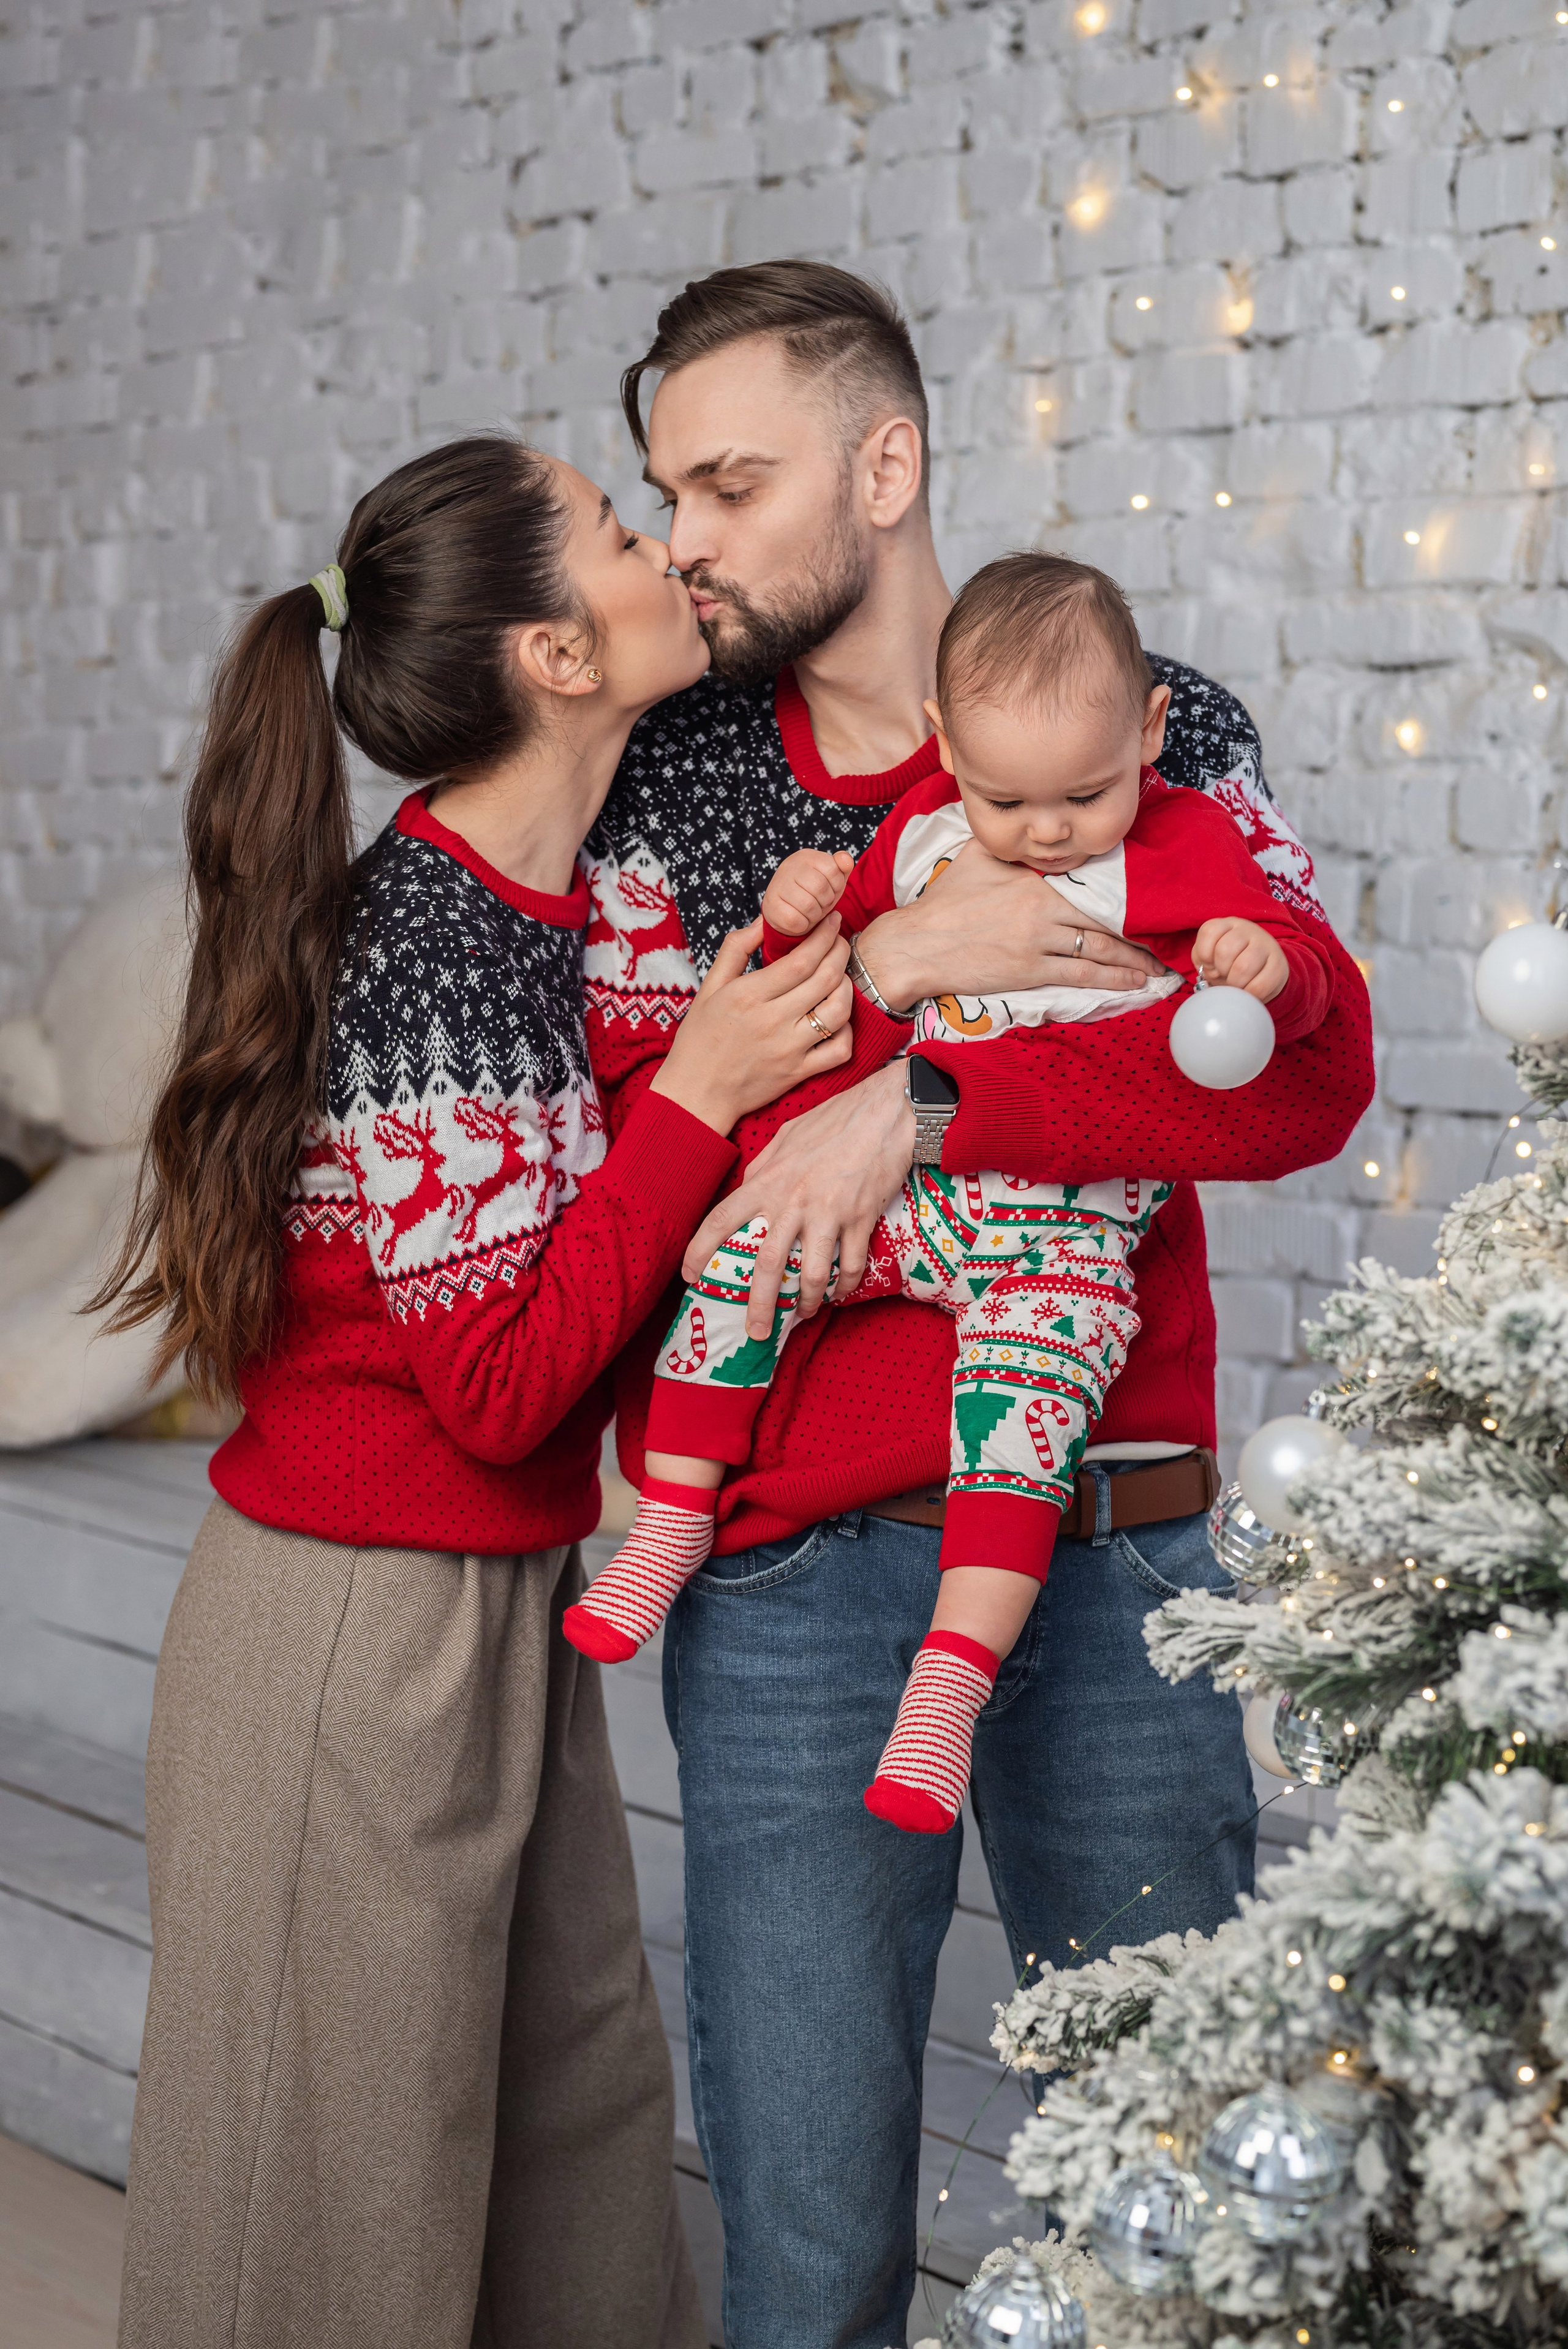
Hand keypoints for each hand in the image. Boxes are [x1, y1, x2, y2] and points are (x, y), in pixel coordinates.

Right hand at [650, 917, 852, 1135]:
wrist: (695, 1093)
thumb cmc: (700, 1039)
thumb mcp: (709, 988)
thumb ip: (736, 949)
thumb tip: (764, 920)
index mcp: (748, 995)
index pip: (801, 959)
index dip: (824, 936)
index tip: (833, 921)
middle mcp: (772, 1020)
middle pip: (825, 979)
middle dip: (841, 952)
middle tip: (841, 940)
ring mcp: (789, 1049)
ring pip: (838, 1011)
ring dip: (846, 988)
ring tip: (839, 977)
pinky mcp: (799, 1073)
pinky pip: (839, 1049)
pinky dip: (847, 1030)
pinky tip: (837, 1018)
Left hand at [680, 1062, 913, 1334]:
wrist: (887, 1110)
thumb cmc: (836, 1119)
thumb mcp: (787, 1135)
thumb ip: (764, 1165)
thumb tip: (749, 1186)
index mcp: (768, 1179)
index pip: (721, 1219)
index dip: (699, 1251)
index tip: (689, 1276)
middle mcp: (792, 1200)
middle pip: (764, 1264)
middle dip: (757, 1305)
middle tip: (754, 1332)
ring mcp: (827, 1212)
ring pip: (810, 1274)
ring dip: (806, 1301)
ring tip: (804, 1313)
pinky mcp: (861, 1219)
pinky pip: (850, 1266)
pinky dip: (844, 1287)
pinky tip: (840, 1294)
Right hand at [762, 847, 854, 937]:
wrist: (788, 910)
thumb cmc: (814, 893)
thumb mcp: (832, 879)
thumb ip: (842, 867)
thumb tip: (846, 860)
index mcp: (807, 856)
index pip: (833, 870)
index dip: (837, 886)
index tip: (831, 889)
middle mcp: (789, 866)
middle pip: (820, 887)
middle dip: (826, 901)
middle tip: (821, 903)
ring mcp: (777, 885)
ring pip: (808, 905)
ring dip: (815, 915)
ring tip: (811, 912)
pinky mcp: (771, 905)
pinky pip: (795, 920)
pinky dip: (803, 924)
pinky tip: (800, 919)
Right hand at [854, 840, 1162, 1004]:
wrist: (917, 944)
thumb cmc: (944, 901)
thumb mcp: (977, 857)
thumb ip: (1012, 848)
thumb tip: (1031, 833)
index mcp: (1034, 876)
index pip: (1092, 880)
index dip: (1125, 889)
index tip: (1150, 892)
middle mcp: (1043, 906)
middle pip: (1105, 915)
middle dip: (1141, 926)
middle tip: (1169, 932)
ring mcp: (1039, 940)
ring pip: (1101, 946)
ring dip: (1136, 956)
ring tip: (1160, 963)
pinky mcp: (1032, 971)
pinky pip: (1083, 973)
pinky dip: (1114, 978)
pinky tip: (1137, 982)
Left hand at [1193, 916, 1288, 1002]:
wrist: (1264, 969)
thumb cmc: (1231, 962)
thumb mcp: (1212, 957)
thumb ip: (1204, 962)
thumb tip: (1212, 972)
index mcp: (1227, 924)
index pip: (1209, 932)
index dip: (1204, 955)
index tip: (1210, 965)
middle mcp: (1248, 930)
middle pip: (1225, 951)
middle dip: (1220, 971)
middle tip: (1225, 975)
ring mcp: (1265, 945)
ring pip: (1242, 967)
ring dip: (1235, 983)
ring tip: (1236, 984)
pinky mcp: (1279, 965)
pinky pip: (1259, 986)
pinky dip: (1248, 994)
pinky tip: (1248, 991)